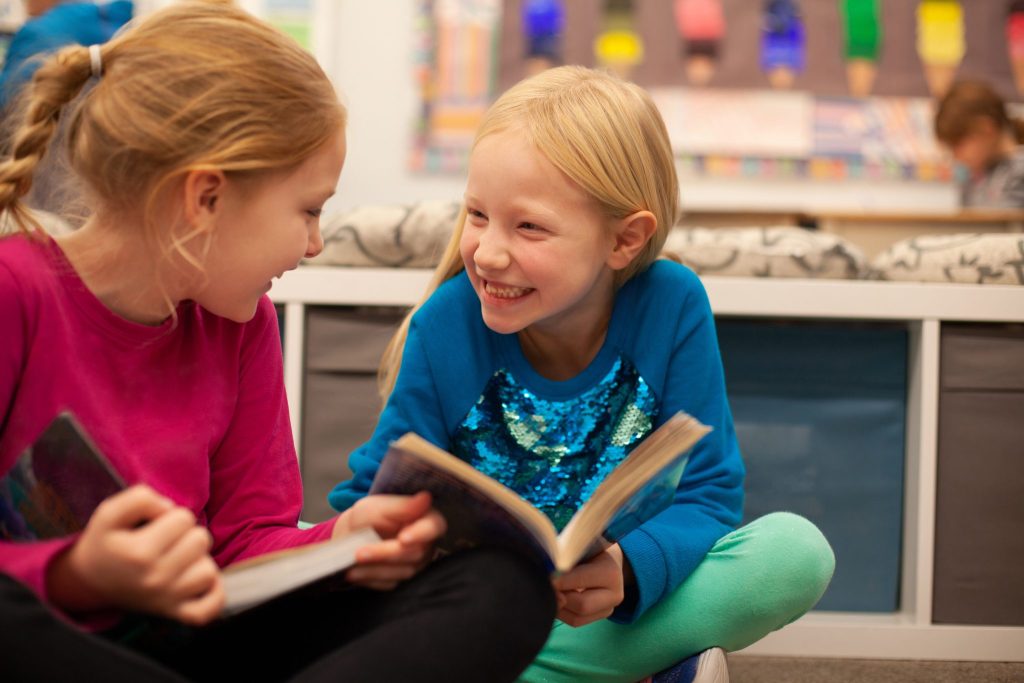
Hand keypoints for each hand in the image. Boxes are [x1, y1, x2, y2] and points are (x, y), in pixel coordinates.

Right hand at [47, 485, 223, 625]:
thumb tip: (169, 507)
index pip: (184, 517)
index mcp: (139, 553)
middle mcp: (155, 579)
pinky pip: (211, 607)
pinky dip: (212, 594)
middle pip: (201, 540)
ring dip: (197, 561)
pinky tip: (195, 580)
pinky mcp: (175, 613)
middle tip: (166, 542)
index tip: (154, 525)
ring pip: (209, 570)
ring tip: (176, 560)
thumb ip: (140, 498)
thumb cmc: (105, 543)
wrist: (89, 582)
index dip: (171, 515)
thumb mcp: (109, 513)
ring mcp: (167, 599)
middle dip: (186, 535)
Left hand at [333, 491, 445, 590]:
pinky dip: (370, 578)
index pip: (434, 526)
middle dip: (385, 553)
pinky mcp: (402, 579)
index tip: (402, 539)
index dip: (421, 534)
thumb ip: (403, 506)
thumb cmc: (369, 517)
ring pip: (402, 571)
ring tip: (352, 561)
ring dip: (375, 568)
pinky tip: (354, 571)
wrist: (351, 537)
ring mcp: (416, 564)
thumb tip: (425, 498)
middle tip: (360, 552)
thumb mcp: (380, 507)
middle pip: (414, 553)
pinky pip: (390, 583)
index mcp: (425, 519)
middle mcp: (426, 544)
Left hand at [552, 544, 626, 626]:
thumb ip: (567, 556)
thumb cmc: (590, 549)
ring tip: (547, 591)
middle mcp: (614, 594)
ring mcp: (608, 609)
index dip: (559, 580)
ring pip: (576, 617)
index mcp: (610, 572)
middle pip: (582, 605)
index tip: (544, 577)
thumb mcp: (582, 547)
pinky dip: (561, 612)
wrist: (607, 559)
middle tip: (542, 587)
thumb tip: (547, 566)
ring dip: (557, 606)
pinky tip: (554, 599)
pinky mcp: (599, 617)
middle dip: (559, 597)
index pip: (581, 580)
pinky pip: (575, 621)